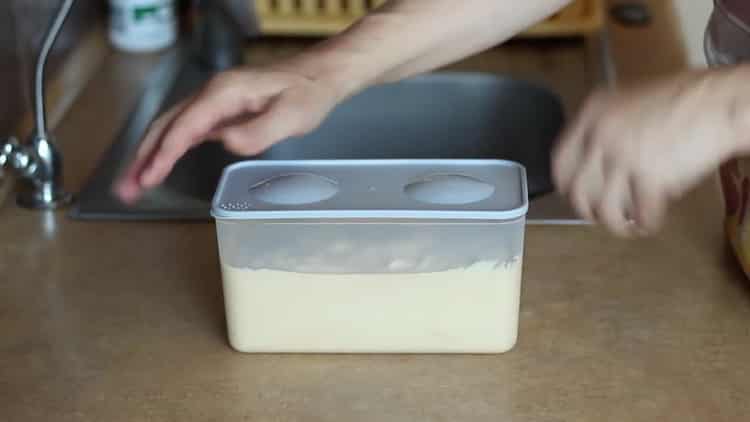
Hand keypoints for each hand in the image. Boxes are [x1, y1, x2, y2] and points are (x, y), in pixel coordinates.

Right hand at [114, 65, 342, 202]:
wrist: (320, 76)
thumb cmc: (308, 94)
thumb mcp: (291, 115)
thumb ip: (259, 131)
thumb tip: (226, 143)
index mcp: (223, 93)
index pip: (184, 126)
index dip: (164, 153)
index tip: (148, 178)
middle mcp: (212, 94)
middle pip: (166, 126)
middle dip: (142, 158)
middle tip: (124, 188)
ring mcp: (214, 102)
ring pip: (171, 128)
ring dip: (149, 155)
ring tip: (131, 184)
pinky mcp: (221, 112)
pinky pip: (186, 131)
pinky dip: (168, 149)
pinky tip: (158, 165)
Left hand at [553, 68, 749, 236]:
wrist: (724, 102)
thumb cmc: (686, 100)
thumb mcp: (631, 101)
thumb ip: (607, 128)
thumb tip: (596, 168)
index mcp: (593, 111)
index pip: (560, 159)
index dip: (566, 184)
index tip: (573, 195)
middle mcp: (601, 133)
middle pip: (578, 190)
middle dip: (587, 210)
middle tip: (600, 216)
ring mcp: (624, 156)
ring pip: (605, 209)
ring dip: (616, 224)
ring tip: (628, 225)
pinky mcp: (652, 177)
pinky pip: (642, 215)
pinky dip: (647, 224)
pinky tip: (652, 223)